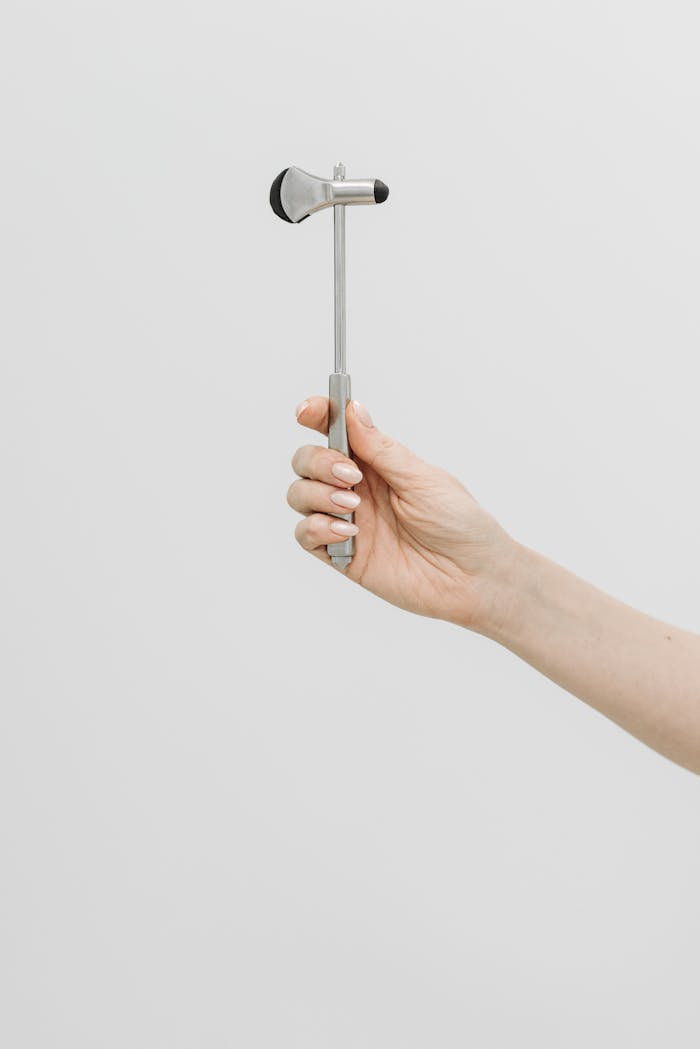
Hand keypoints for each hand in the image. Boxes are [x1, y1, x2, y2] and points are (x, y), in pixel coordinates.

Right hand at [287, 397, 516, 630]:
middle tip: (349, 476)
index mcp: (376, 462)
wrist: (471, 577)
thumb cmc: (459, 524)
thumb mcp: (422, 478)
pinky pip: (306, 536)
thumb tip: (353, 410)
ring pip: (300, 495)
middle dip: (318, 462)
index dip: (316, 415)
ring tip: (353, 506)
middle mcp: (356, 488)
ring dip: (317, 494)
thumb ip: (382, 449)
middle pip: (307, 461)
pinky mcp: (342, 554)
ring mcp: (346, 520)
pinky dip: (317, 529)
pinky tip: (348, 532)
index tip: (306, 411)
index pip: (334, 431)